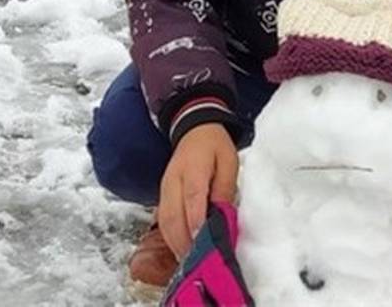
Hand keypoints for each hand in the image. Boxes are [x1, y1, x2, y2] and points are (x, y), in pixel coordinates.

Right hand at [158, 123, 237, 259]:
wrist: (194, 130)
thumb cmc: (215, 147)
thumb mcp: (229, 161)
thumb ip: (224, 188)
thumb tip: (222, 216)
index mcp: (193, 168)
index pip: (193, 196)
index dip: (196, 219)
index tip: (202, 239)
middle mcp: (173, 180)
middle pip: (173, 214)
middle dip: (183, 240)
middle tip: (197, 260)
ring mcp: (165, 188)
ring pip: (164, 221)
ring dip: (174, 243)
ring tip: (189, 261)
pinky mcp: (162, 196)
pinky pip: (163, 220)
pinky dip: (170, 237)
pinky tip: (182, 250)